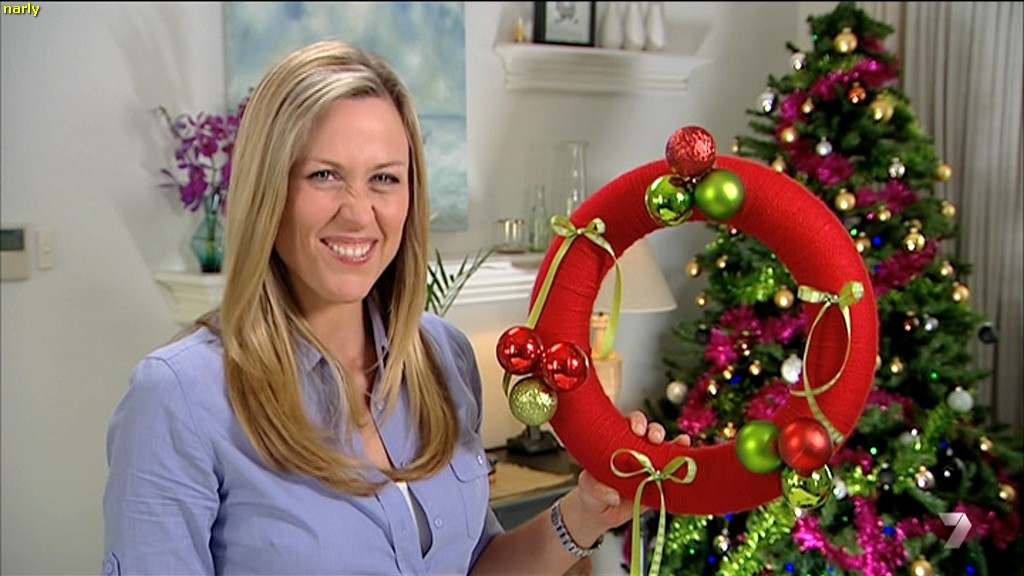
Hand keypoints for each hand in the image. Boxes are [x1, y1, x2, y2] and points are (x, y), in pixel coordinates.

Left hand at [565, 411, 690, 538]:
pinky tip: (691, 460)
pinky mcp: (659, 484)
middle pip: (650, 432)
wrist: (598, 513)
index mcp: (618, 442)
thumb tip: (614, 495)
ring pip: (666, 449)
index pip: (630, 424)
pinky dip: (683, 466)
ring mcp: (650, 465)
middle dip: (655, 431)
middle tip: (654, 438)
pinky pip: (673, 473)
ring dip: (676, 443)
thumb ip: (596, 488)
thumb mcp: (587, 486)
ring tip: (682, 442)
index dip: (636, 422)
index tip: (636, 429)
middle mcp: (636, 449)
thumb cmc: (590, 491)